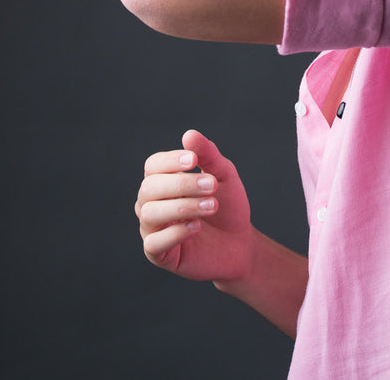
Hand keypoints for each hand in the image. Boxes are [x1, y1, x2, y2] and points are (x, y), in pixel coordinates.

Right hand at [135, 129, 254, 282]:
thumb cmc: (228, 206)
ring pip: (150, 213)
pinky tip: (197, 226)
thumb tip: (189, 135)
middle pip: (150, 188)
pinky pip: (154, 243)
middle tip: (213, 185)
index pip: (153, 166)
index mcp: (162, 181)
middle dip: (182, 184)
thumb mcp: (224, 176)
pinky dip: (175, 232)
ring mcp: (152, 229)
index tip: (194, 160)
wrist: (240, 244)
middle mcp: (151, 203)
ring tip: (212, 205)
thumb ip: (208, 155)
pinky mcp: (159, 254)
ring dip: (183, 206)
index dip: (170, 161)